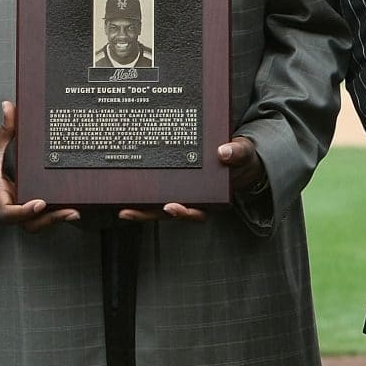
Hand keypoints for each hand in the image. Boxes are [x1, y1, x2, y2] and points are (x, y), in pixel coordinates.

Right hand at [0, 100, 77, 230]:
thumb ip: (4, 127)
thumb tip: (10, 105)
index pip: (8, 212)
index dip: (24, 211)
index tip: (40, 203)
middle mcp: (8, 204)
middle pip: (27, 224)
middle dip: (49, 220)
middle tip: (70, 211)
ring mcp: (16, 208)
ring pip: (33, 224)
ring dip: (54, 220)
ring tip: (74, 211)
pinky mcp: (22, 206)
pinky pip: (37, 217)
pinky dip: (52, 215)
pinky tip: (69, 207)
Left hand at [119, 136, 259, 222]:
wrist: (236, 152)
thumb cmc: (240, 156)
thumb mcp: (244, 153)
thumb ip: (238, 153)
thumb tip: (224, 152)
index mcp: (210, 197)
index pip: (197, 211)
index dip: (183, 213)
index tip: (172, 207)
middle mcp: (192, 197)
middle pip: (168, 211)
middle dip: (148, 213)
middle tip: (129, 212)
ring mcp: (179, 191)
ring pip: (157, 204)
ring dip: (139, 207)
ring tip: (120, 208)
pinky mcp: (170, 181)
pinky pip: (154, 188)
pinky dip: (139, 190)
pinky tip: (122, 186)